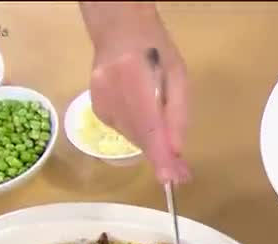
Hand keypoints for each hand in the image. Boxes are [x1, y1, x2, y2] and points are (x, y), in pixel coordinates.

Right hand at [81, 2, 188, 183]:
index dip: (160, 156)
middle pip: (140, 137)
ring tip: (164, 135)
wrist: (120, 29)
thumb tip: (176, 151)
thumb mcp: (178, 77)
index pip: (149, 126)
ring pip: (131, 137)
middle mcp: (112, 92)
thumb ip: (177, 114)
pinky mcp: (96, 108)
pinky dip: (137, 132)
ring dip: (151, 143)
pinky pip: (122, 131)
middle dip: (162, 156)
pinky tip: (143, 115)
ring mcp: (100, 100)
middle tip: (181, 171)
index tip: (170, 179)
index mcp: (135, 78)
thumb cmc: (156, 50)